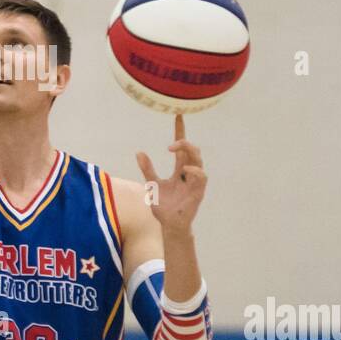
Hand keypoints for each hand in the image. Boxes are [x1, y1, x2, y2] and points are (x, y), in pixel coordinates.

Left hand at [135, 114, 207, 232]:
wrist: (169, 224)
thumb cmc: (163, 206)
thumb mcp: (152, 184)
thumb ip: (147, 169)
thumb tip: (139, 152)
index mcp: (179, 169)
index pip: (181, 147)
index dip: (180, 131)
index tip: (178, 114)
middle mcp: (189, 173)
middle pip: (192, 150)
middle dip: (184, 141)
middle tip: (171, 143)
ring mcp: (195, 181)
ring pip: (198, 160)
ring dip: (189, 151)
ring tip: (176, 147)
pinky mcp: (198, 191)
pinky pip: (201, 177)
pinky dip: (195, 170)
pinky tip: (185, 168)